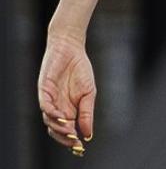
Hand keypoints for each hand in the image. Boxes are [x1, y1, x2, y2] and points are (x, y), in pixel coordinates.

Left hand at [38, 32, 95, 155]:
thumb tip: (88, 133)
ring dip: (58, 128)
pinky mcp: (44, 91)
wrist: (72, 49)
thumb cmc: (81, 70)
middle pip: (56, 129)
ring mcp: (49, 100)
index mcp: (69, 110)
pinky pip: (45, 106)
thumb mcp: (89, 93)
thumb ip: (87, 112)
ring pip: (49, 121)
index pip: (67, 130)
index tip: (81, 147)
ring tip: (70, 131)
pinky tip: (62, 117)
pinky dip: (52, 114)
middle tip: (74, 143)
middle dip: (64, 138)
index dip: (72, 140)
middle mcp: (57, 108)